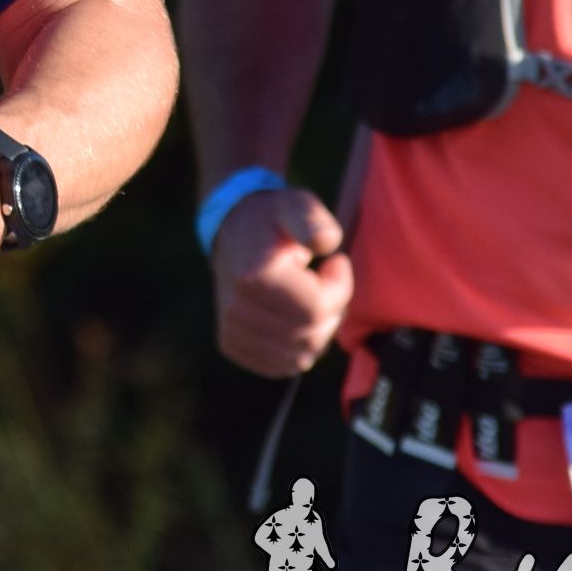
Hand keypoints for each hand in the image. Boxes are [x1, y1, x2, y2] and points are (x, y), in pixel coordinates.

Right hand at [210, 187, 351, 377]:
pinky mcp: (231, 344)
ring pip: (301, 356)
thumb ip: (312, 219)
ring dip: (317, 330)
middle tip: (325, 281)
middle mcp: (236, 308)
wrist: (232, 232)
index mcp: (253, 277)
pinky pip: (282, 366)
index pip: (317, 307)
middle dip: (331, 311)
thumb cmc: (272, 219)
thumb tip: (326, 244)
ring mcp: (231, 329)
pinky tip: (295, 318)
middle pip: (311, 336)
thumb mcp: (296, 204)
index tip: (336, 262)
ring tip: (309, 298)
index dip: (340, 288)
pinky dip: (298, 348)